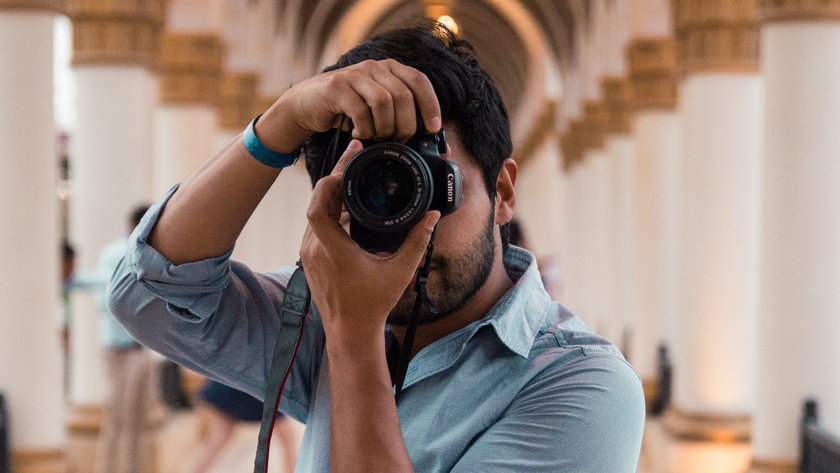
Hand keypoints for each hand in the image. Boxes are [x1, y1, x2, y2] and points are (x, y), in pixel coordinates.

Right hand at [256, 59, 441, 152]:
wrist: (306, 105)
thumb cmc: (347, 112)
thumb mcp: (378, 112)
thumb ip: (403, 121)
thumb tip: (441, 147)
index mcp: (389, 69)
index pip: (419, 81)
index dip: (430, 105)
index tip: (433, 128)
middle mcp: (374, 67)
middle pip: (403, 95)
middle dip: (405, 124)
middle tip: (397, 140)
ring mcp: (354, 74)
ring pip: (383, 102)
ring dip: (384, 128)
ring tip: (376, 137)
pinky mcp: (336, 87)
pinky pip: (361, 111)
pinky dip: (364, 129)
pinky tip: (359, 135)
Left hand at [299, 139, 440, 346]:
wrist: (350, 332)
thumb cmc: (373, 304)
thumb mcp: (400, 272)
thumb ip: (418, 243)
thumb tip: (432, 217)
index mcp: (332, 250)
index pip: (319, 206)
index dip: (330, 181)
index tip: (349, 164)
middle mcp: (315, 249)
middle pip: (317, 201)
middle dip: (335, 176)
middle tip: (354, 154)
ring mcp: (309, 254)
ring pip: (315, 212)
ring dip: (331, 193)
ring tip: (352, 173)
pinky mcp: (310, 258)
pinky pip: (316, 225)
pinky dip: (329, 210)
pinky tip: (346, 202)